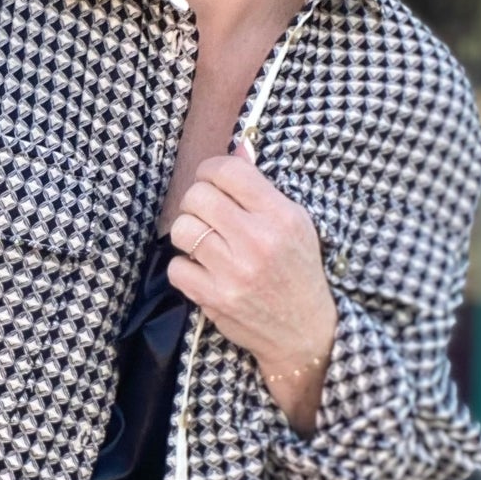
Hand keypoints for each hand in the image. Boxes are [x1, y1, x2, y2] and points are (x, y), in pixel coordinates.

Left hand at [165, 140, 338, 425]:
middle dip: (197, 202)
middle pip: (197, 196)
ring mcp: (234, 271)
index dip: (210, 171)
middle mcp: (257, 240)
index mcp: (281, 215)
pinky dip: (185, 268)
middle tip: (208, 215)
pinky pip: (176, 267)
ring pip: (182, 229)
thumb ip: (261, 187)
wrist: (304, 332)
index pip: (228, 170)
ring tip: (206, 243)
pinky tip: (205, 271)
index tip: (212, 182)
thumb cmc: (298, 270)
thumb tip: (236, 147)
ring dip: (188, 235)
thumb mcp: (294, 223)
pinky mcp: (215, 298)